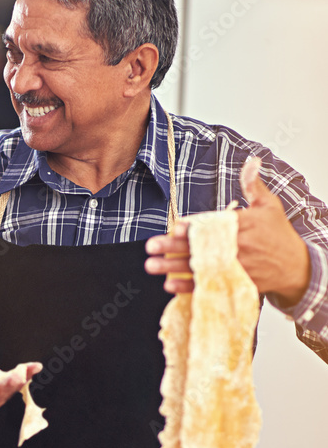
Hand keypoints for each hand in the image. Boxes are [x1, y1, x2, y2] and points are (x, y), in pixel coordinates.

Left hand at [144, 165, 310, 302]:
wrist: (296, 267)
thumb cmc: (279, 235)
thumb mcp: (269, 206)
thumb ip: (253, 185)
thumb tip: (251, 161)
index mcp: (243, 225)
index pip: (214, 225)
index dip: (193, 227)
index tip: (175, 227)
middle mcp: (238, 247)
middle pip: (200, 247)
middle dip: (173, 247)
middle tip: (151, 246)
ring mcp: (235, 268)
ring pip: (199, 268)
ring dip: (173, 267)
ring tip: (151, 265)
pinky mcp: (234, 284)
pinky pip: (207, 286)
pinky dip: (188, 287)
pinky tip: (170, 284)